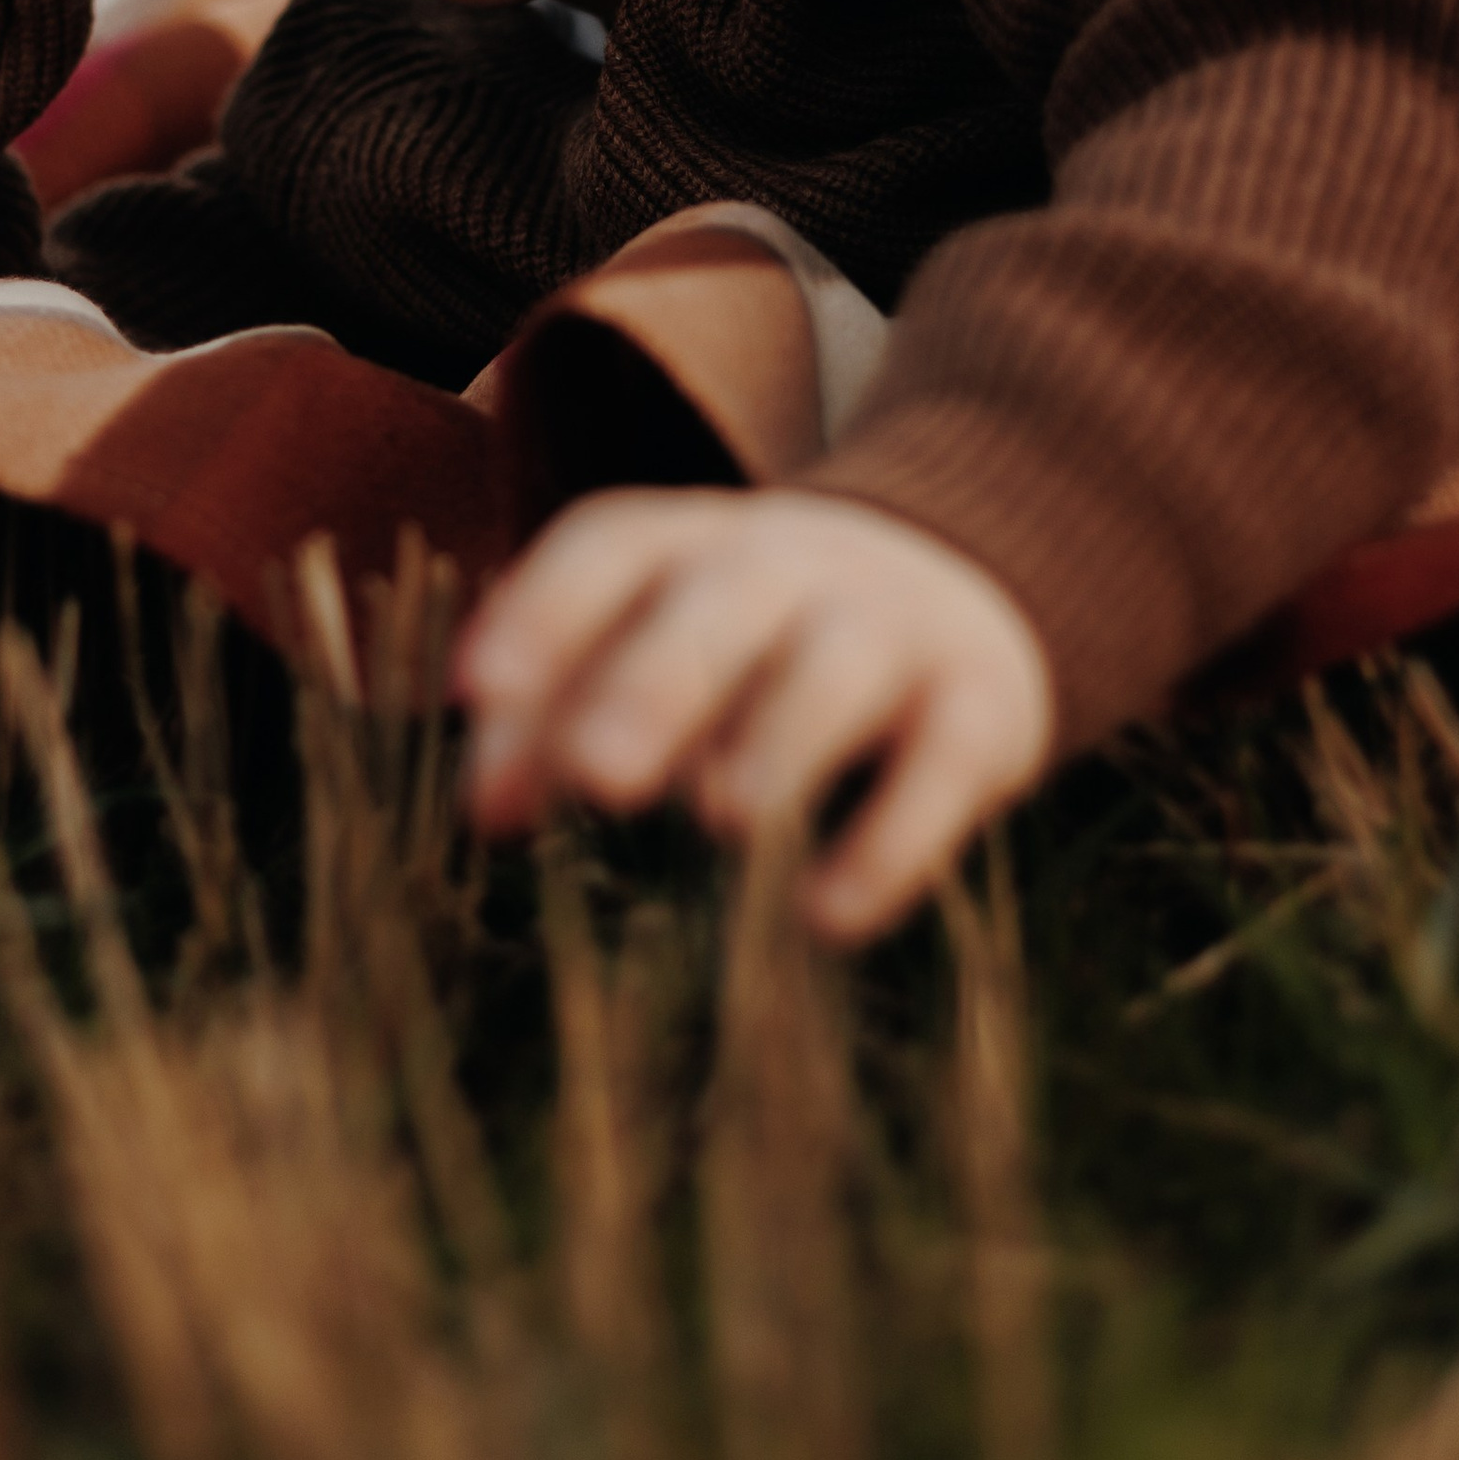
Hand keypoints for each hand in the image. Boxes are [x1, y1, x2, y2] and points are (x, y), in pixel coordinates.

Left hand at [454, 488, 1053, 940]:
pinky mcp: (981, 707)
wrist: (958, 590)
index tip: (477, 689)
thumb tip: (485, 810)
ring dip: (779, 739)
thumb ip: (562, 714)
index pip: (610, 548)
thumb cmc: (754, 645)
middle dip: (657, 681)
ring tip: (722, 819)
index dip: (544, 613)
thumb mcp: (661, 647)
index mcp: (690, 543)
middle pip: (721, 603)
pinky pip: (943, 763)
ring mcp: (893, 629)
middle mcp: (791, 567)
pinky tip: (827, 916)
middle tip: (597, 772)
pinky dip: (891, 840)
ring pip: (837, 668)